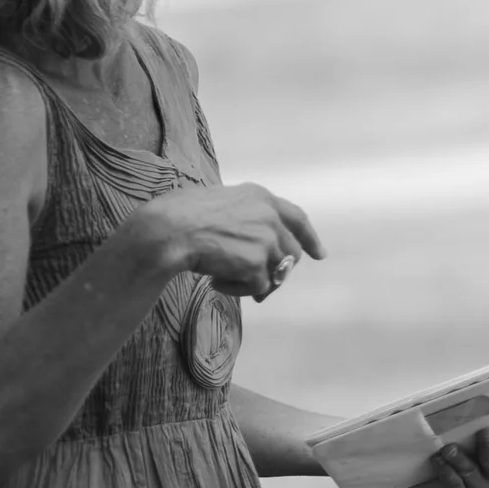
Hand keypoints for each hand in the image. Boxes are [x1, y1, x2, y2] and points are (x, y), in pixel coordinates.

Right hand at [134, 182, 324, 300]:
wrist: (169, 230)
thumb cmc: (181, 214)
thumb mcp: (221, 201)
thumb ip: (245, 215)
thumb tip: (257, 239)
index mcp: (261, 197)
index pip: (297, 218)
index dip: (310, 238)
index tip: (319, 255)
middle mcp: (270, 216)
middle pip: (290, 253)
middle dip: (277, 270)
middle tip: (254, 282)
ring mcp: (267, 240)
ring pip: (276, 273)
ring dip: (251, 281)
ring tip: (222, 278)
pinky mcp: (257, 264)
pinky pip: (259, 288)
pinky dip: (237, 290)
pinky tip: (215, 283)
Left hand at [402, 422, 488, 487]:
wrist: (432, 473)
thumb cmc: (460, 445)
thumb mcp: (473, 431)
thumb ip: (483, 421)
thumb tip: (481, 400)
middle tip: (484, 432)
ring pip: (475, 476)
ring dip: (462, 460)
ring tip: (449, 448)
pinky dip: (449, 474)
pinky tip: (440, 461)